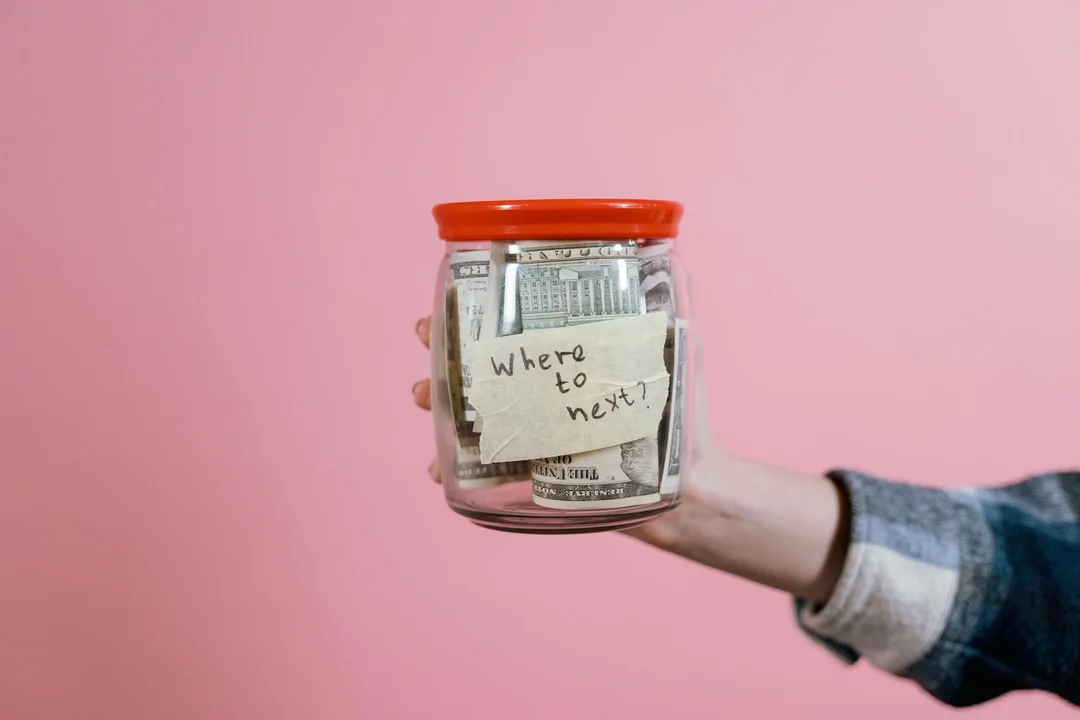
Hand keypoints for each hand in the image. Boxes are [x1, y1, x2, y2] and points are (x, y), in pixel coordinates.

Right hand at [412, 316, 849, 603]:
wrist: (689, 488)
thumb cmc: (684, 417)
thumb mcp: (675, 351)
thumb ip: (667, 305)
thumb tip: (666, 244)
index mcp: (568, 362)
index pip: (514, 328)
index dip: (476, 313)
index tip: (450, 301)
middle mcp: (545, 396)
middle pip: (484, 367)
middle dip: (446, 351)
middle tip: (427, 340)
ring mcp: (536, 437)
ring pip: (473, 414)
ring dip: (439, 403)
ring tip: (424, 396)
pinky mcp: (534, 479)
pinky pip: (484, 473)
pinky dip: (454, 470)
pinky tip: (436, 467)